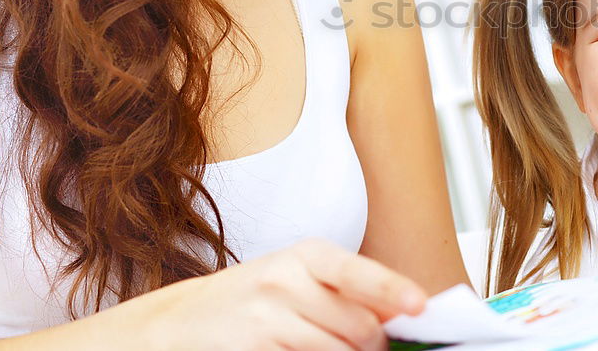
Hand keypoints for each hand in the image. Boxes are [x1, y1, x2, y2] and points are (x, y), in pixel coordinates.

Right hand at [120, 238, 425, 350]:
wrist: (176, 325)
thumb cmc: (251, 300)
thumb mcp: (296, 279)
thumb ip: (345, 292)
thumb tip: (399, 316)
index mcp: (305, 255)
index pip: (358, 271)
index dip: (393, 291)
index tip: (421, 306)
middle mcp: (284, 281)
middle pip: (359, 325)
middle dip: (374, 346)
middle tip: (371, 350)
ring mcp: (265, 319)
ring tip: (334, 350)